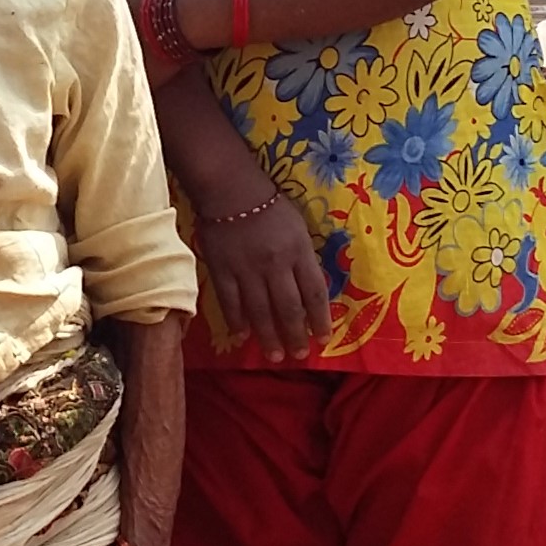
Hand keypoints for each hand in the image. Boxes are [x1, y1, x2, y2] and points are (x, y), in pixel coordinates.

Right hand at [192, 194, 330, 363]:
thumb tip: (310, 293)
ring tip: (275, 356)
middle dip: (295, 335)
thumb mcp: (298, 229)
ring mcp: (247, 269)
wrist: (230, 189)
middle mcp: (275, 264)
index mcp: (298, 252)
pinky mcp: (222, 270)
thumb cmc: (270, 207)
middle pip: (288, 308)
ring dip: (269, 337)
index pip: (314, 293)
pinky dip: (237, 321)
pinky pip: (230, 302)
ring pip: (260, 311)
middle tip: (299, 356)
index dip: (320, 319)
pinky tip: (242, 335)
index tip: (323, 338)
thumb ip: (303, 260)